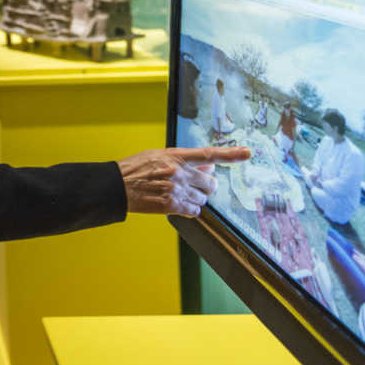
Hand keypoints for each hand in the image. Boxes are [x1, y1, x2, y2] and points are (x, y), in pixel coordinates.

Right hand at [118, 145, 250, 216]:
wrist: (117, 185)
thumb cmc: (135, 169)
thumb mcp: (158, 156)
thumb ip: (183, 160)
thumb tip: (207, 166)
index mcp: (176, 156)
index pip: (209, 154)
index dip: (230, 154)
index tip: (247, 153)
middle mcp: (179, 173)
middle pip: (210, 183)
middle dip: (206, 186)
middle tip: (195, 186)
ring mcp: (176, 190)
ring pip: (203, 199)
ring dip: (196, 199)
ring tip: (179, 194)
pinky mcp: (171, 206)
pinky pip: (194, 211)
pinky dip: (190, 210)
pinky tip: (178, 204)